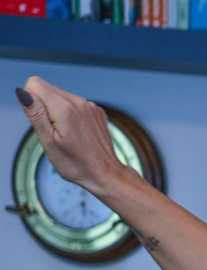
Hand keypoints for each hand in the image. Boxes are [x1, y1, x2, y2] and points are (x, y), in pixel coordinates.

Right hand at [16, 77, 131, 196]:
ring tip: (66, 134)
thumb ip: (36, 114)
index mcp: (65, 108)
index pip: (34, 83)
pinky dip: (70, 115)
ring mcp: (91, 106)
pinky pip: (75, 104)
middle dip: (43, 107)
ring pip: (60, 96)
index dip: (32, 102)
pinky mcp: (97, 111)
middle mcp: (80, 102)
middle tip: (54, 131)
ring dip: (57, 111)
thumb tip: (25, 92)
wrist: (106, 174)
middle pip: (47, 88)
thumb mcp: (49, 141)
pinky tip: (77, 133)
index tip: (42, 122)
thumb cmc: (76, 163)